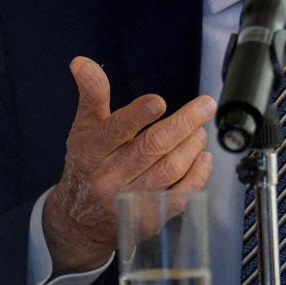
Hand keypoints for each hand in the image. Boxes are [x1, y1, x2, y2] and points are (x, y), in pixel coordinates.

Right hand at [42, 56, 215, 273]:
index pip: (114, 130)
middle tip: (206, 105)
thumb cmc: (87, 166)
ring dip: (191, 146)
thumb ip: (91, 96)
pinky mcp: (148, 217)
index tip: (159, 101)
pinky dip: (197, 175)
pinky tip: (203, 158)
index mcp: (91, 151)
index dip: (137, 115)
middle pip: (151, 148)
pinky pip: (179, 195)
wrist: (79, 222)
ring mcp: (129, 200)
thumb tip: (82, 62)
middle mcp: (109, 177)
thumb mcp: (83, 130)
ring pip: (169, 171)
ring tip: (200, 130)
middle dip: (183, 124)